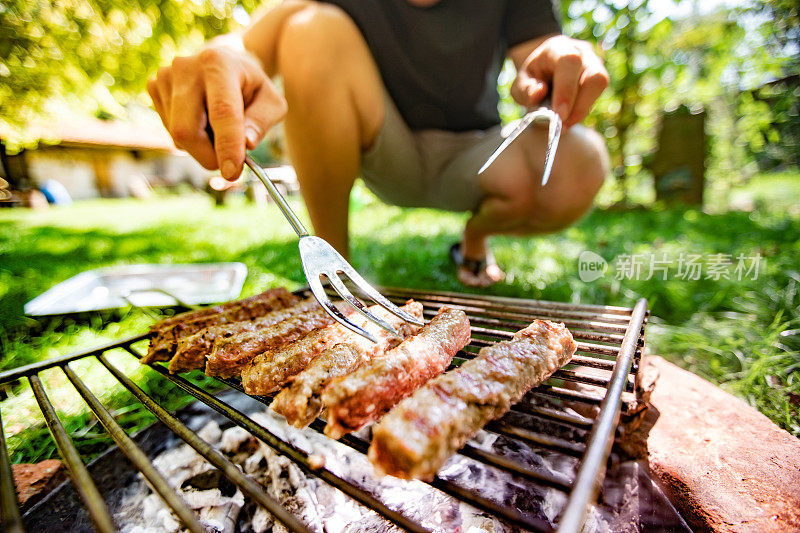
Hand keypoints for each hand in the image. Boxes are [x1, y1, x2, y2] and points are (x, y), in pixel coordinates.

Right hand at [147, 43, 286, 179]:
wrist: (226, 62)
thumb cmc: (251, 86)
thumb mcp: (271, 101)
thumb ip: (262, 122)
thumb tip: (246, 144)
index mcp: (218, 64)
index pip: (222, 112)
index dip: (227, 146)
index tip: (232, 172)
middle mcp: (186, 67)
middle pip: (187, 130)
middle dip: (209, 156)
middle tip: (230, 163)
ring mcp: (165, 76)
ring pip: (178, 135)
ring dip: (203, 146)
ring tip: (219, 127)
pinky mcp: (154, 87)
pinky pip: (171, 131)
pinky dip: (190, 138)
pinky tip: (202, 121)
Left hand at [511, 35, 608, 127]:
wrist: (544, 73)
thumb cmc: (532, 79)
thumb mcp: (519, 84)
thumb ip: (525, 89)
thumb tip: (539, 93)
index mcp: (558, 48)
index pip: (569, 62)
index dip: (567, 89)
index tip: (559, 115)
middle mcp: (581, 52)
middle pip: (593, 75)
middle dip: (579, 105)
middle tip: (562, 125)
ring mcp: (594, 63)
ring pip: (599, 85)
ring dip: (582, 109)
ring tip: (564, 124)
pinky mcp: (599, 77)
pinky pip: (597, 95)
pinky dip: (583, 110)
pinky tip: (569, 119)